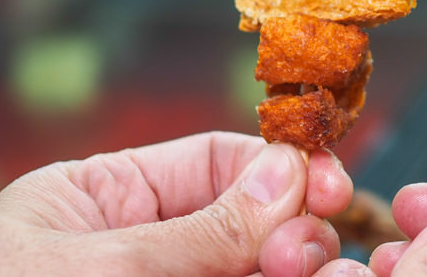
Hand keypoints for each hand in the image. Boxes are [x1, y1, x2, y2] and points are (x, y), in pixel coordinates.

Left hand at [0, 131, 352, 276]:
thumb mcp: (99, 268)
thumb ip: (201, 229)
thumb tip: (291, 173)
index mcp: (104, 200)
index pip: (214, 161)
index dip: (280, 165)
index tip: (327, 186)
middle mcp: (145, 248)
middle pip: (251, 219)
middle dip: (291, 229)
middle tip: (299, 258)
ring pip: (258, 270)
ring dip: (298, 268)